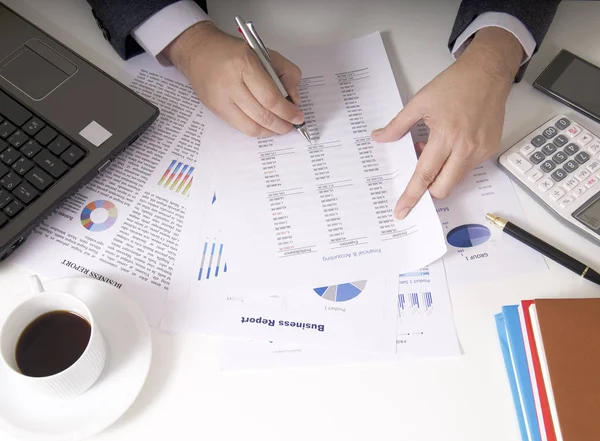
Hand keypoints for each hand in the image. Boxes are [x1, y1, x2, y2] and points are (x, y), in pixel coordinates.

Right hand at [164, 21, 303, 136]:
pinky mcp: (215, 109)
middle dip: (281, 125)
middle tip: (291, 126)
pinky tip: (265, 126)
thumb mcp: (266, 53)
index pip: (270, 98)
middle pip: (262, 115)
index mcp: (244, 65)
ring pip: (250, 127)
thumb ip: (287, 74)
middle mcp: (230, 84)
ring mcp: (220, 100)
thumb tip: (294, 100)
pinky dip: (256, 129)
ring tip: (280, 128)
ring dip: (269, 131)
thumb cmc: (233, 51)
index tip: (298, 117)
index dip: (287, 112)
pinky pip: (239, 127)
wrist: (198, 50)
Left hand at [372, 27, 523, 218]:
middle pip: (443, 187)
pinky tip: (451, 144)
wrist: (488, 72)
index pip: (424, 175)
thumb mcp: (420, 102)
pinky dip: (456, 163)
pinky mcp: (491, 149)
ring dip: (442, 172)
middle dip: (428, 190)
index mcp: (446, 136)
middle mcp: (466, 147)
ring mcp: (481, 150)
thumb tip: (379, 138)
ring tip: (435, 147)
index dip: (412, 196)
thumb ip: (398, 125)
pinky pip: (469, 168)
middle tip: (419, 175)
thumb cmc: (455, 84)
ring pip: (456, 179)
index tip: (401, 212)